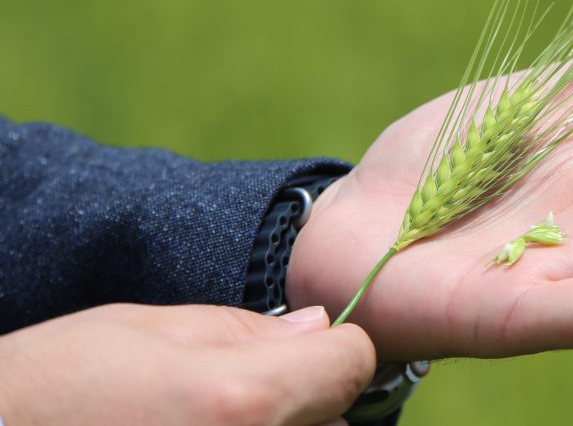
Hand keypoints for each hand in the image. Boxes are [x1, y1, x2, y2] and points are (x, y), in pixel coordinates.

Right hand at [0, 304, 373, 425]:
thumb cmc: (49, 393)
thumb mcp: (147, 332)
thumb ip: (246, 331)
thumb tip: (319, 328)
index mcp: (242, 399)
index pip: (352, 363)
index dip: (333, 346)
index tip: (306, 347)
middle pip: (334, 421)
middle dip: (306, 398)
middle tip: (239, 394)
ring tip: (208, 423)